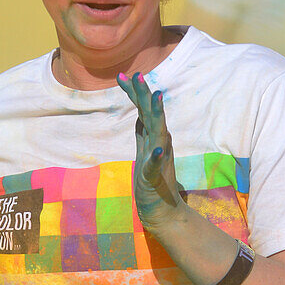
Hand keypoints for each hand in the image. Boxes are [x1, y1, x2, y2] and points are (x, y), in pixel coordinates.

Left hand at [117, 71, 183, 233]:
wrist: (161, 209)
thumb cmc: (152, 180)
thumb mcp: (145, 151)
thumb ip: (143, 133)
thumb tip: (139, 114)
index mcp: (154, 137)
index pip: (143, 110)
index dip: (134, 93)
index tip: (122, 76)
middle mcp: (160, 143)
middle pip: (151, 114)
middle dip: (144, 94)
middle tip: (138, 75)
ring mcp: (159, 159)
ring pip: (159, 132)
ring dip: (157, 115)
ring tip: (156, 97)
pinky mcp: (156, 176)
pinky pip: (157, 165)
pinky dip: (158, 156)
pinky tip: (159, 149)